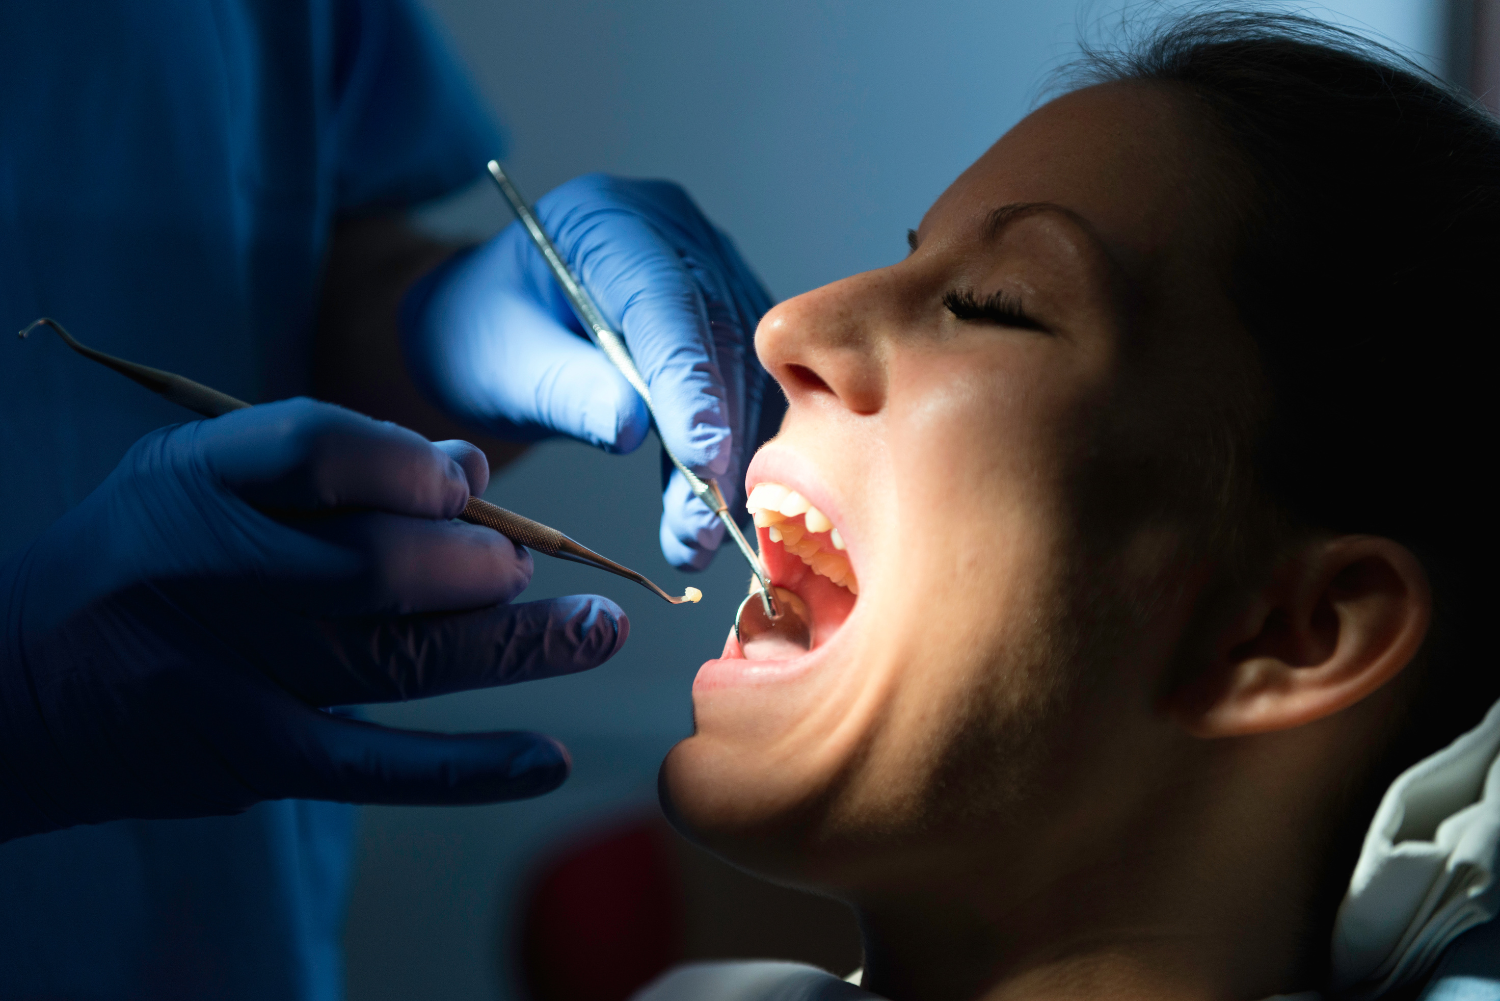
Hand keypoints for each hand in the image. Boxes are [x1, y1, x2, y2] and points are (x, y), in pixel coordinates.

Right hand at [0, 400, 627, 841]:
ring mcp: (236, 676)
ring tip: (599, 631)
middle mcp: (214, 575)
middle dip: (473, 566)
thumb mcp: (204, 470)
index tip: (466, 482)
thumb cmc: (144, 553)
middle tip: (521, 570)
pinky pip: (371, 767)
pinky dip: (465, 768)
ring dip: (512, 648)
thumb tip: (471, 470)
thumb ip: (331, 457)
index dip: (410, 464)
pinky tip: (543, 759)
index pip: (317, 449)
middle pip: (373, 565)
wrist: (18, 683)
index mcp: (198, 481)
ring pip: (393, 661)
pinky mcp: (254, 759)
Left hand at [401, 173, 782, 569]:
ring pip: (744, 368)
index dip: (688, 385)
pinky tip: (708, 513)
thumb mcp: (498, 366)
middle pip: (717, 337)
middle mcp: (674, 234)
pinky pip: (746, 385)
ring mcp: (709, 271)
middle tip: (701, 528)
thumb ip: (564, 389)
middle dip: (715, 440)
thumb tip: (635, 429)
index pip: (664, 301)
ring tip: (697, 539)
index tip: (703, 461)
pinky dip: (730, 453)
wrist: (491, 322)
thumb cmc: (481, 333)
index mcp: (606, 221)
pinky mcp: (724, 317)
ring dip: (729, 459)